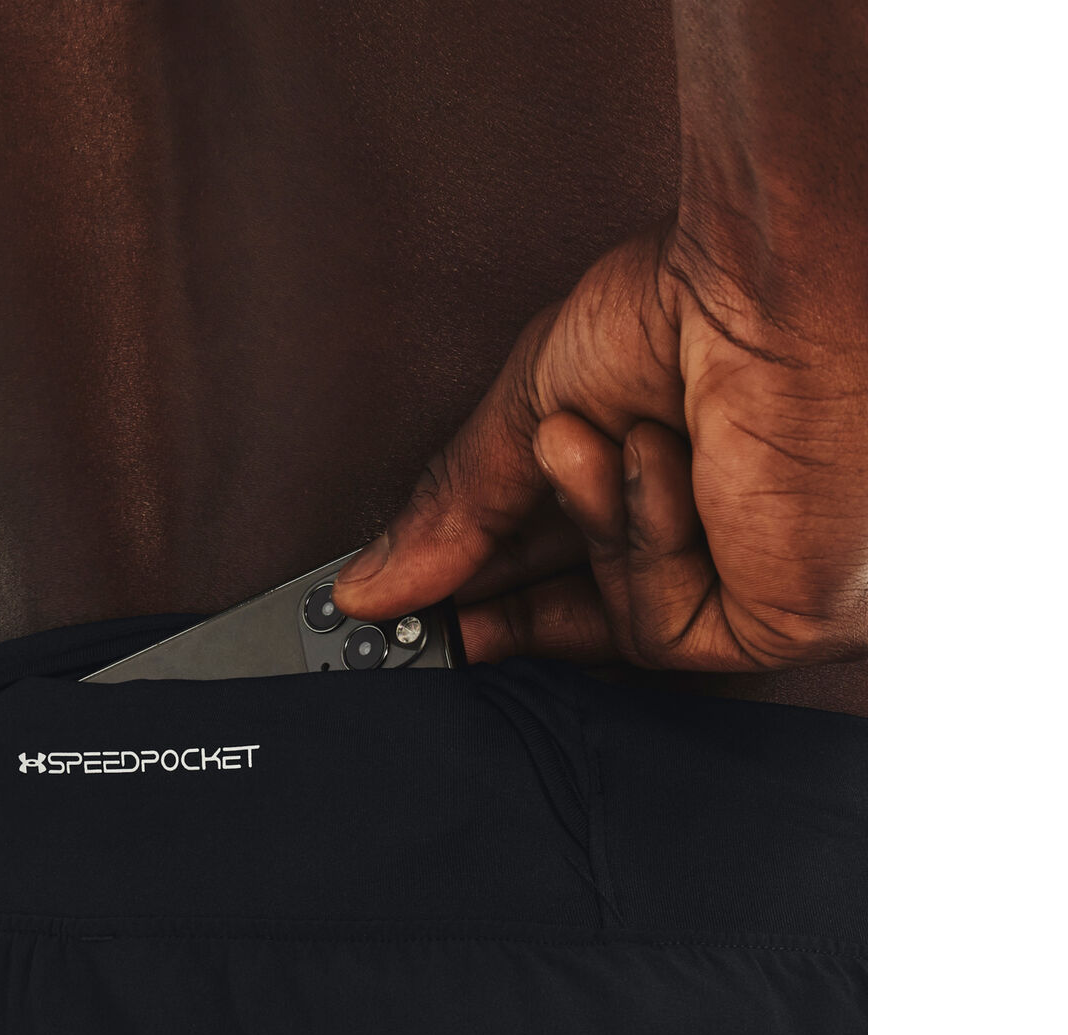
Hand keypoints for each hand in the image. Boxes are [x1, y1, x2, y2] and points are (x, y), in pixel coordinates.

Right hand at [331, 220, 865, 669]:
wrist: (777, 280)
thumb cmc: (696, 302)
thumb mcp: (537, 407)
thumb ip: (455, 510)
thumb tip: (371, 584)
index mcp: (672, 493)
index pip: (576, 583)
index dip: (494, 604)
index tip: (421, 614)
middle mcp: (724, 551)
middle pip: (595, 625)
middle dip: (512, 608)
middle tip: (427, 610)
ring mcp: (756, 590)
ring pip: (626, 631)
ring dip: (592, 527)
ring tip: (588, 438)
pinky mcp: (785, 618)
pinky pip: (667, 632)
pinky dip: (643, 546)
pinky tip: (654, 457)